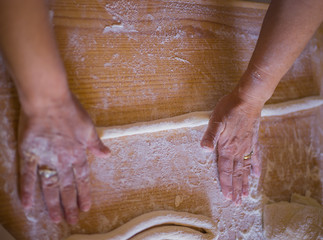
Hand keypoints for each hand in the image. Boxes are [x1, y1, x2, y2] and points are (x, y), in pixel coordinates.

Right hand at [18, 93, 109, 224]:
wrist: (49, 100)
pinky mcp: (29, 154)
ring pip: (49, 187)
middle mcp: (63, 160)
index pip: (82, 179)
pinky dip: (27, 191)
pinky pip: (27, 176)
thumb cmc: (71, 111)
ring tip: (55, 219)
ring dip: (53, 204)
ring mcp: (45, 159)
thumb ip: (96, 144)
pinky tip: (28, 205)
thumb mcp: (89, 128)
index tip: (85, 208)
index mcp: (78, 154)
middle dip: (70, 205)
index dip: (84, 194)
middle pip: (67, 188)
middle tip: (71, 220)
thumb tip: (107, 155)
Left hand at [201, 90, 261, 203]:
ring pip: (245, 169)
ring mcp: (246, 146)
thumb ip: (210, 136)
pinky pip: (254, 157)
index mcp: (227, 148)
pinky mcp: (252, 140)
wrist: (248, 99)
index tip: (227, 197)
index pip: (225, 170)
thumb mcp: (215, 120)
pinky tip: (256, 175)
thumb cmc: (229, 109)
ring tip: (247, 194)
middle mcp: (238, 150)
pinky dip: (255, 167)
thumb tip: (204, 150)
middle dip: (236, 188)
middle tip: (237, 202)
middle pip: (236, 173)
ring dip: (245, 182)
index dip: (225, 184)